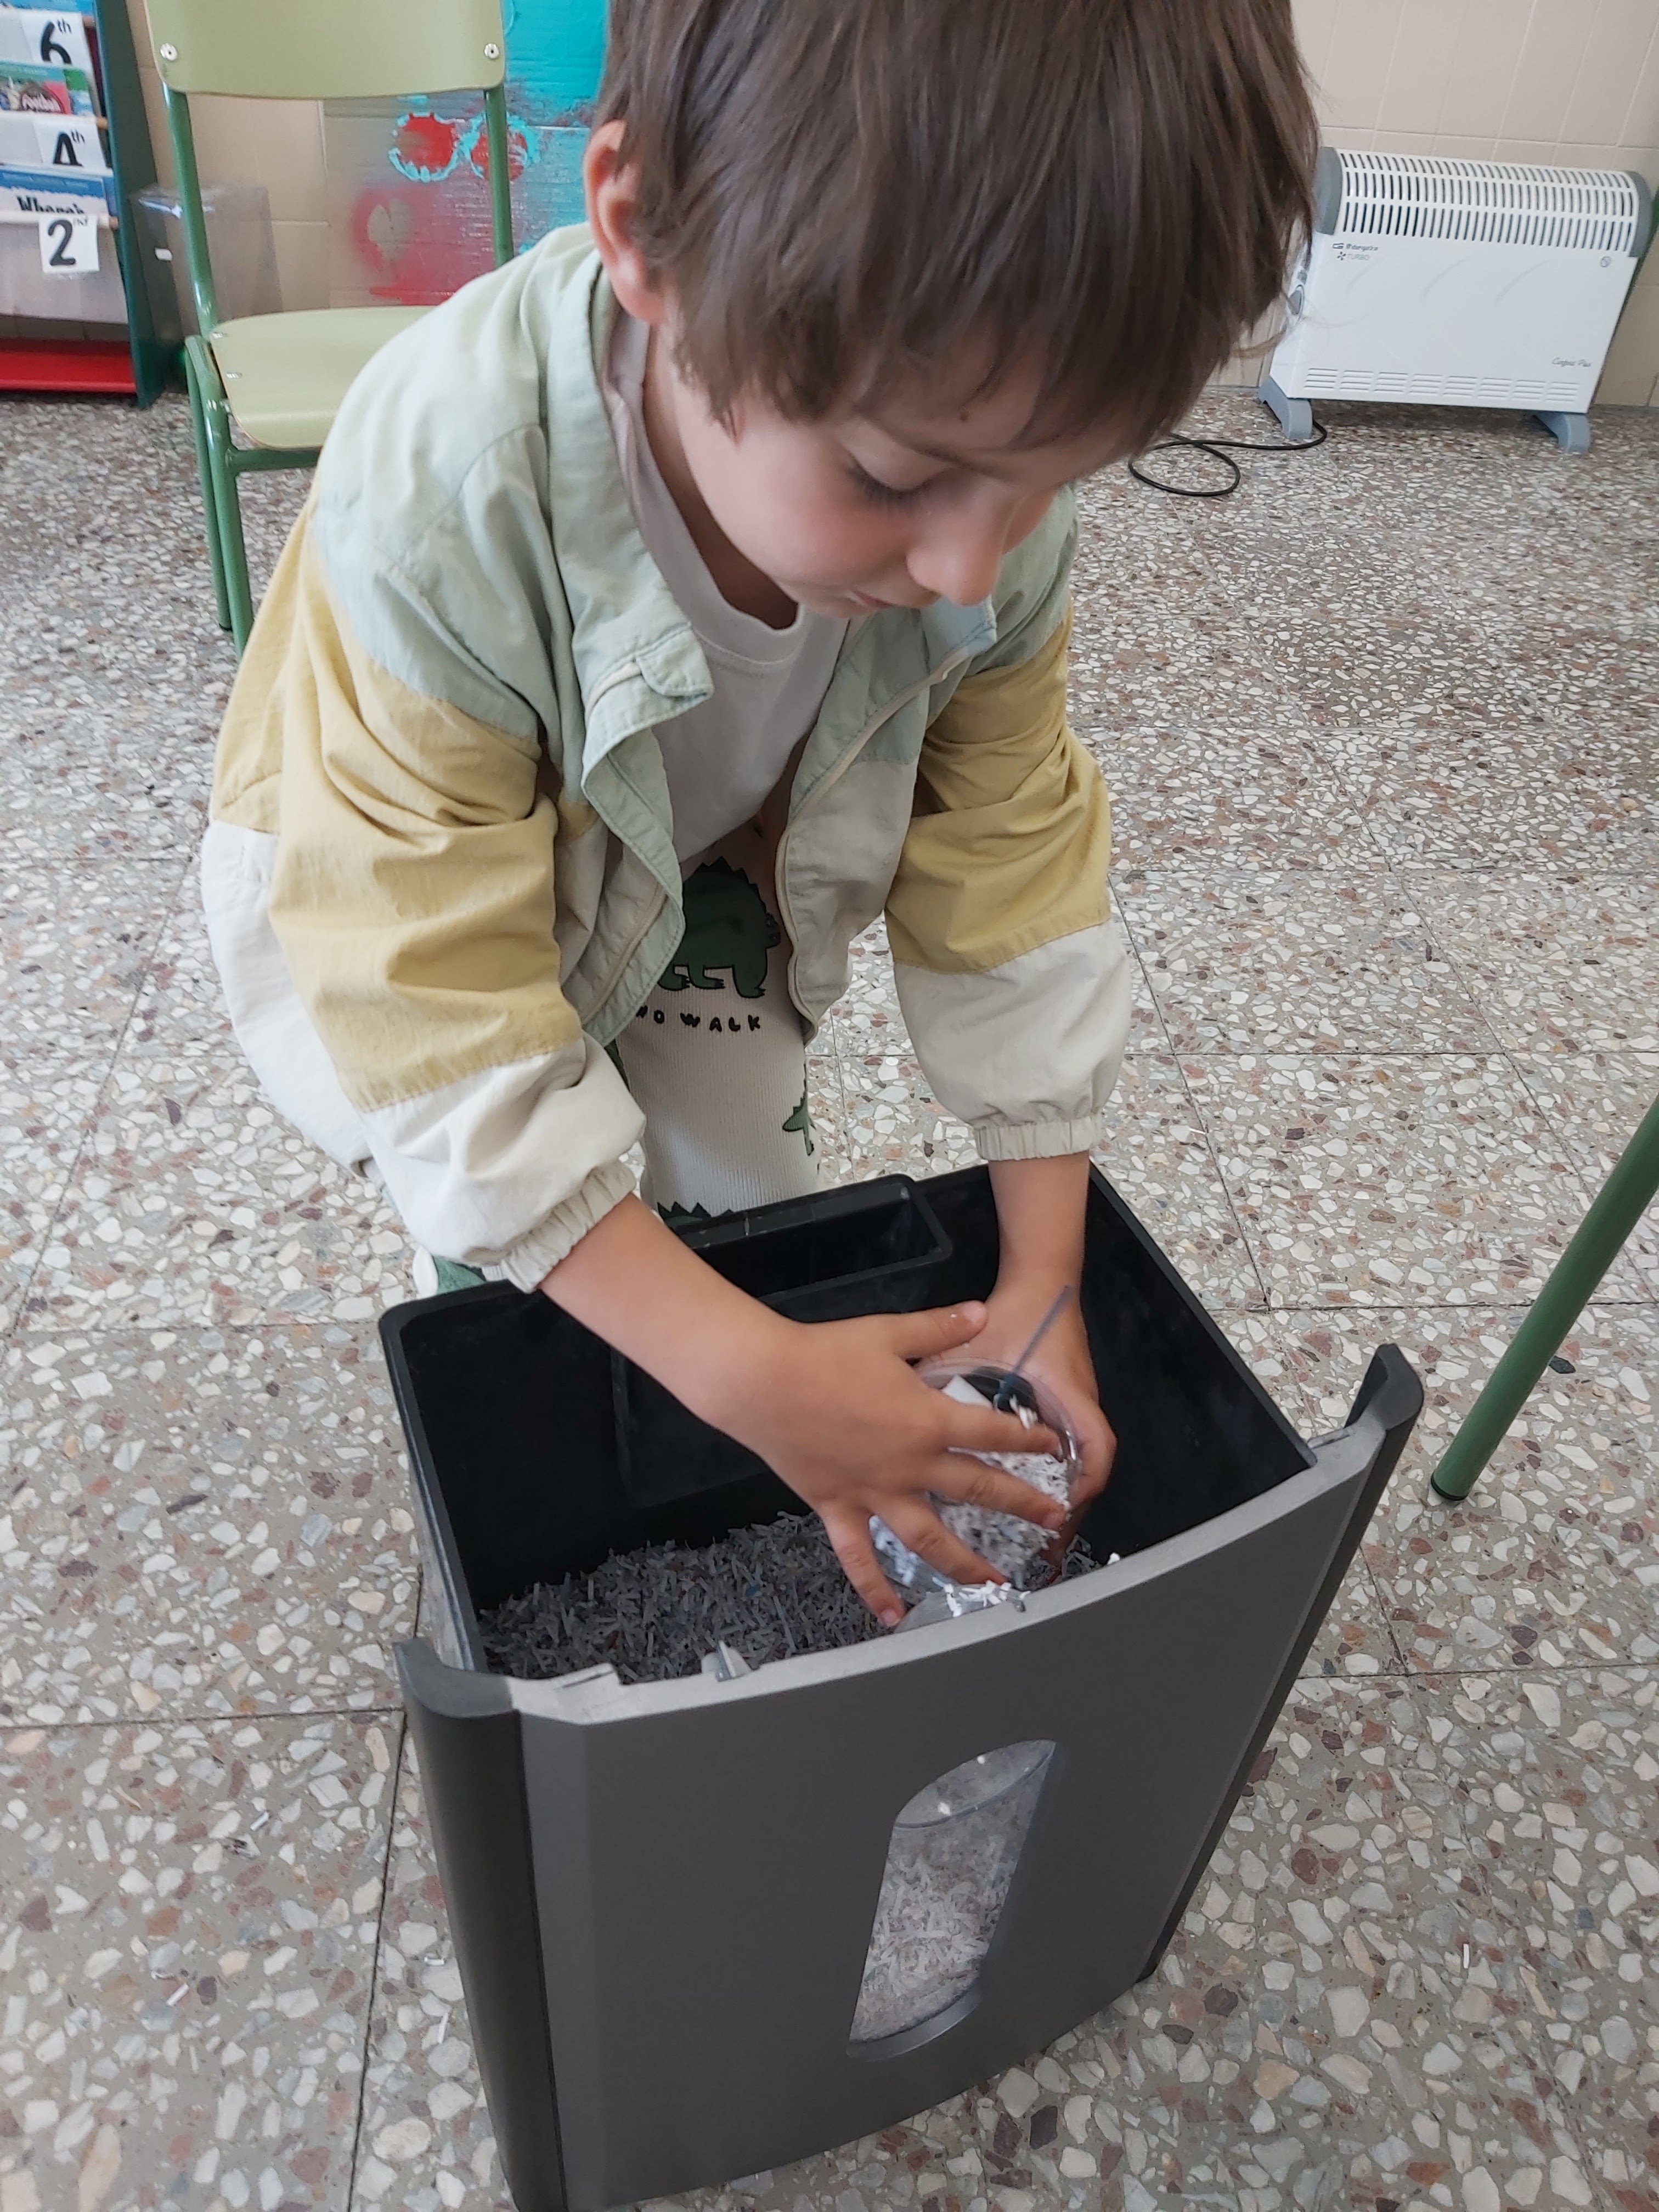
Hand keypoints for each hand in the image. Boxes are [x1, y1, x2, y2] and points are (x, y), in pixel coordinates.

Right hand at [694, 1300, 1069, 1624]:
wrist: (762, 1382)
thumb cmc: (824, 1354)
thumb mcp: (889, 1333)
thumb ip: (939, 1328)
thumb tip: (981, 1312)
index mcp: (927, 1420)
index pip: (992, 1433)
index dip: (1028, 1439)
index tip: (1054, 1447)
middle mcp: (909, 1465)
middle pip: (977, 1489)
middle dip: (1021, 1505)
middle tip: (1054, 1519)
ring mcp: (874, 1493)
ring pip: (929, 1538)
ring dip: (965, 1563)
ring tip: (995, 1583)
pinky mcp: (839, 1508)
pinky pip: (859, 1558)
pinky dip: (874, 1590)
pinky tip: (891, 1615)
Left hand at [979, 1154, 1116, 1517]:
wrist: (1043, 1279)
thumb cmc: (1018, 1312)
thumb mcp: (979, 1344)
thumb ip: (946, 1368)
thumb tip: (907, 1400)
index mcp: (1066, 1393)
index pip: (1096, 1445)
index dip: (1083, 1482)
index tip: (1060, 1510)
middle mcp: (1077, 1404)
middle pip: (1090, 1465)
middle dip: (1070, 1505)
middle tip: (1045, 1543)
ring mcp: (1074, 1404)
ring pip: (1080, 1457)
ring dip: (1062, 1490)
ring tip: (1036, 1529)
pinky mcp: (1066, 1400)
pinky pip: (1069, 1442)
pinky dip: (1057, 1468)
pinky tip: (1028, 1485)